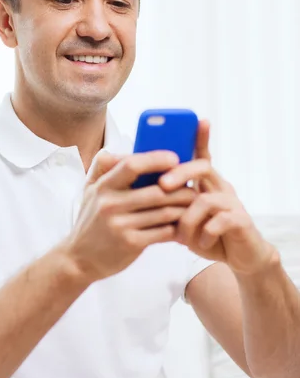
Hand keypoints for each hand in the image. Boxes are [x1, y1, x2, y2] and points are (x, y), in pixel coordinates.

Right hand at [65, 150, 195, 281]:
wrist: (79, 259)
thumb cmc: (90, 221)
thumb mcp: (89, 191)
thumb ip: (104, 168)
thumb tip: (125, 149)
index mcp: (103, 187)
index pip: (132, 165)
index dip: (156, 160)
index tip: (175, 158)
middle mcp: (110, 205)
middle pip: (156, 191)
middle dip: (180, 189)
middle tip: (192, 186)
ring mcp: (121, 226)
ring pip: (164, 212)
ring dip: (182, 208)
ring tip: (191, 204)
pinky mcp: (131, 244)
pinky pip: (163, 232)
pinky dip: (175, 228)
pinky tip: (181, 225)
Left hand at [159, 121, 275, 274]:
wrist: (238, 258)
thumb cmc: (206, 234)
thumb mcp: (183, 218)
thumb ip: (169, 205)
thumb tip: (137, 192)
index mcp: (206, 183)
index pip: (202, 155)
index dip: (201, 137)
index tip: (199, 119)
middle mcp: (220, 188)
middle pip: (201, 167)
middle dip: (179, 173)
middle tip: (162, 185)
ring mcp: (232, 203)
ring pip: (206, 199)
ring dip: (187, 218)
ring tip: (181, 235)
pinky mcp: (241, 221)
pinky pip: (221, 221)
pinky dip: (205, 233)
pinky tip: (198, 242)